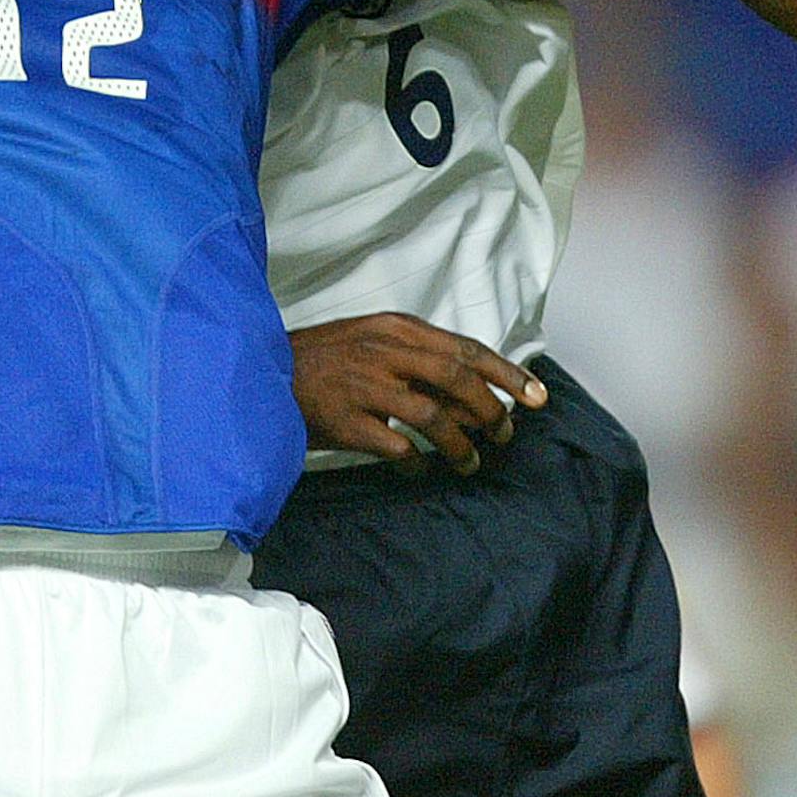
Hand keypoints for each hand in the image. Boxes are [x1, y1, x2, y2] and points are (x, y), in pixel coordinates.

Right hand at [288, 312, 545, 474]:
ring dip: (462, 445)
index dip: (507, 373)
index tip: (536, 396)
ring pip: (434, 417)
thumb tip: (471, 391)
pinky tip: (421, 468)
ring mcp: (363, 385)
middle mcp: (383, 351)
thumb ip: (416, 356)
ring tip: (471, 462)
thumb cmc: (322, 361)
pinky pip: (398, 447)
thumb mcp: (370, 341)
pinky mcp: (345, 421)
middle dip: (492, 410)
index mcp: (394, 327)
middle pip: (458, 379)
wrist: (260, 376)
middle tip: (506, 434)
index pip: (465, 347)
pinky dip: (417, 462)